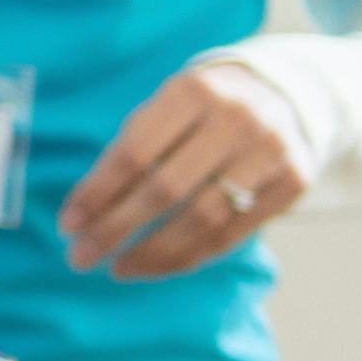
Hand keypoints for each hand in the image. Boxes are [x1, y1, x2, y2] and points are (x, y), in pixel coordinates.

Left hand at [64, 52, 321, 278]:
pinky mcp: (294, 181)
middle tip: (81, 258)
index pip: (134, 153)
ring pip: (203, 218)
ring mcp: (271, 151)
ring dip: (154, 253)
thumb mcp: (165, 109)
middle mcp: (236, 118)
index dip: (97, 193)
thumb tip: (84, 214)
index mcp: (192, 91)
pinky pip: (235, 231)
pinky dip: (193, 254)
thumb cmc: (201, 108)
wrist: (288, 91)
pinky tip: (160, 265)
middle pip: (166, 189)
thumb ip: (129, 151)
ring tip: (119, 269)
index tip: (67, 226)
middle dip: (116, 229)